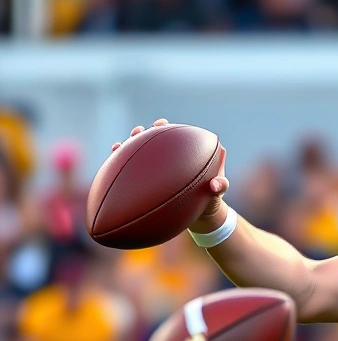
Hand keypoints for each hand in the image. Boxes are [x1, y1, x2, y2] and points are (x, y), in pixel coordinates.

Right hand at [112, 118, 229, 232]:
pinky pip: (135, 172)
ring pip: (143, 154)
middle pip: (158, 141)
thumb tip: (214, 184)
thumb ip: (220, 187)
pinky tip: (114, 162)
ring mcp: (161, 169)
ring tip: (120, 145)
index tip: (160, 125)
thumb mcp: (218, 195)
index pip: (177, 136)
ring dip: (131, 147)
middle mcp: (174, 158)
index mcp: (191, 155)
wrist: (201, 216)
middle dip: (146, 134)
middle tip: (139, 132)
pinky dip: (124, 166)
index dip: (166, 128)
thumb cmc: (211, 202)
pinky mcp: (151, 180)